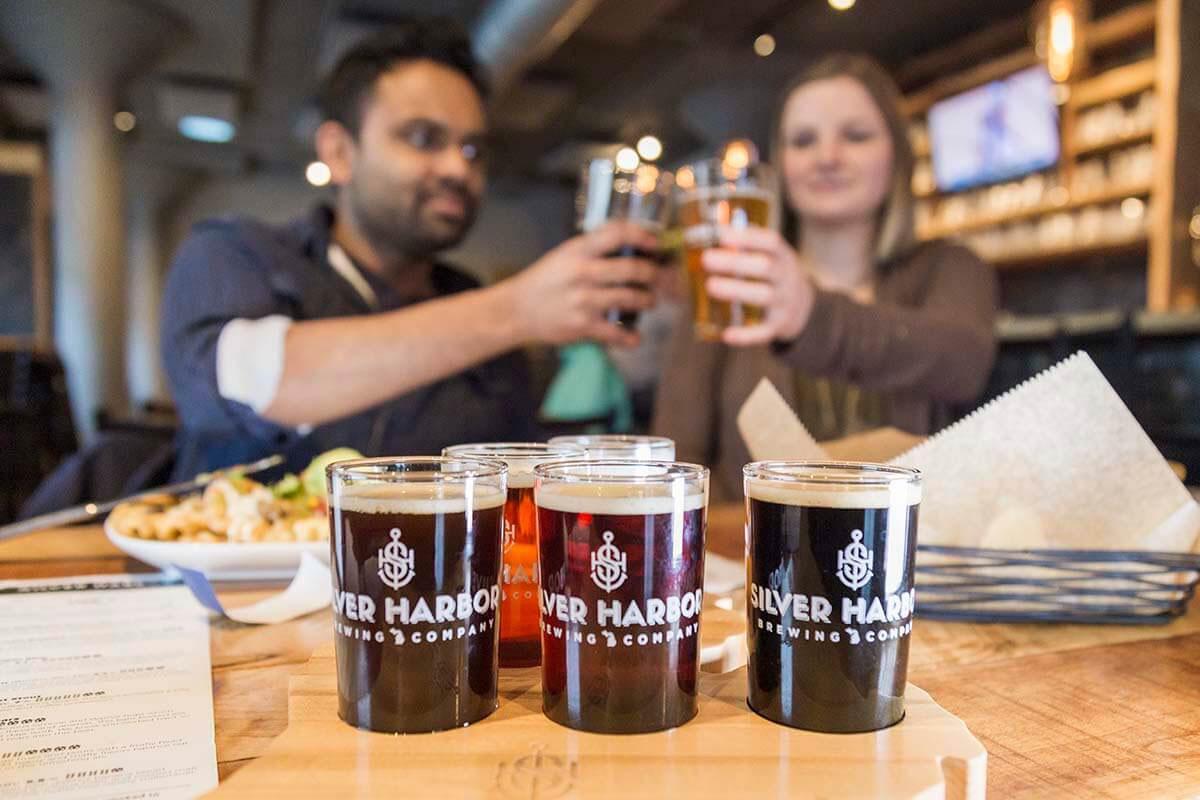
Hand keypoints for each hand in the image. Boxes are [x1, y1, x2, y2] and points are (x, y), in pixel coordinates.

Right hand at [505, 220, 659, 346]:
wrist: (517, 310)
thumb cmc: (545, 280)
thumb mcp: (565, 253)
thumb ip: (595, 247)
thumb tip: (631, 237)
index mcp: (578, 250)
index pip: (617, 234)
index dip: (643, 236)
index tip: (656, 243)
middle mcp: (583, 273)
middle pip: (632, 269)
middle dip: (654, 274)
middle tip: (660, 278)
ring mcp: (584, 301)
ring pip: (631, 298)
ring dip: (648, 300)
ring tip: (649, 301)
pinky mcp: (583, 326)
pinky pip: (617, 333)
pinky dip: (631, 337)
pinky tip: (635, 337)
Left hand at [702, 225, 815, 346]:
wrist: (803, 308)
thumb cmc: (774, 276)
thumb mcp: (771, 256)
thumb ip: (748, 244)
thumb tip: (712, 228)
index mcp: (783, 256)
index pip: (771, 242)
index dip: (747, 236)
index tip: (721, 234)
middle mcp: (787, 278)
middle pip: (766, 268)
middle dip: (735, 263)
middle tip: (706, 259)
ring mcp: (784, 303)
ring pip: (764, 297)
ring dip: (736, 291)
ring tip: (710, 286)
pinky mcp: (778, 326)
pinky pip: (764, 331)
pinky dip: (746, 335)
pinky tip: (726, 334)